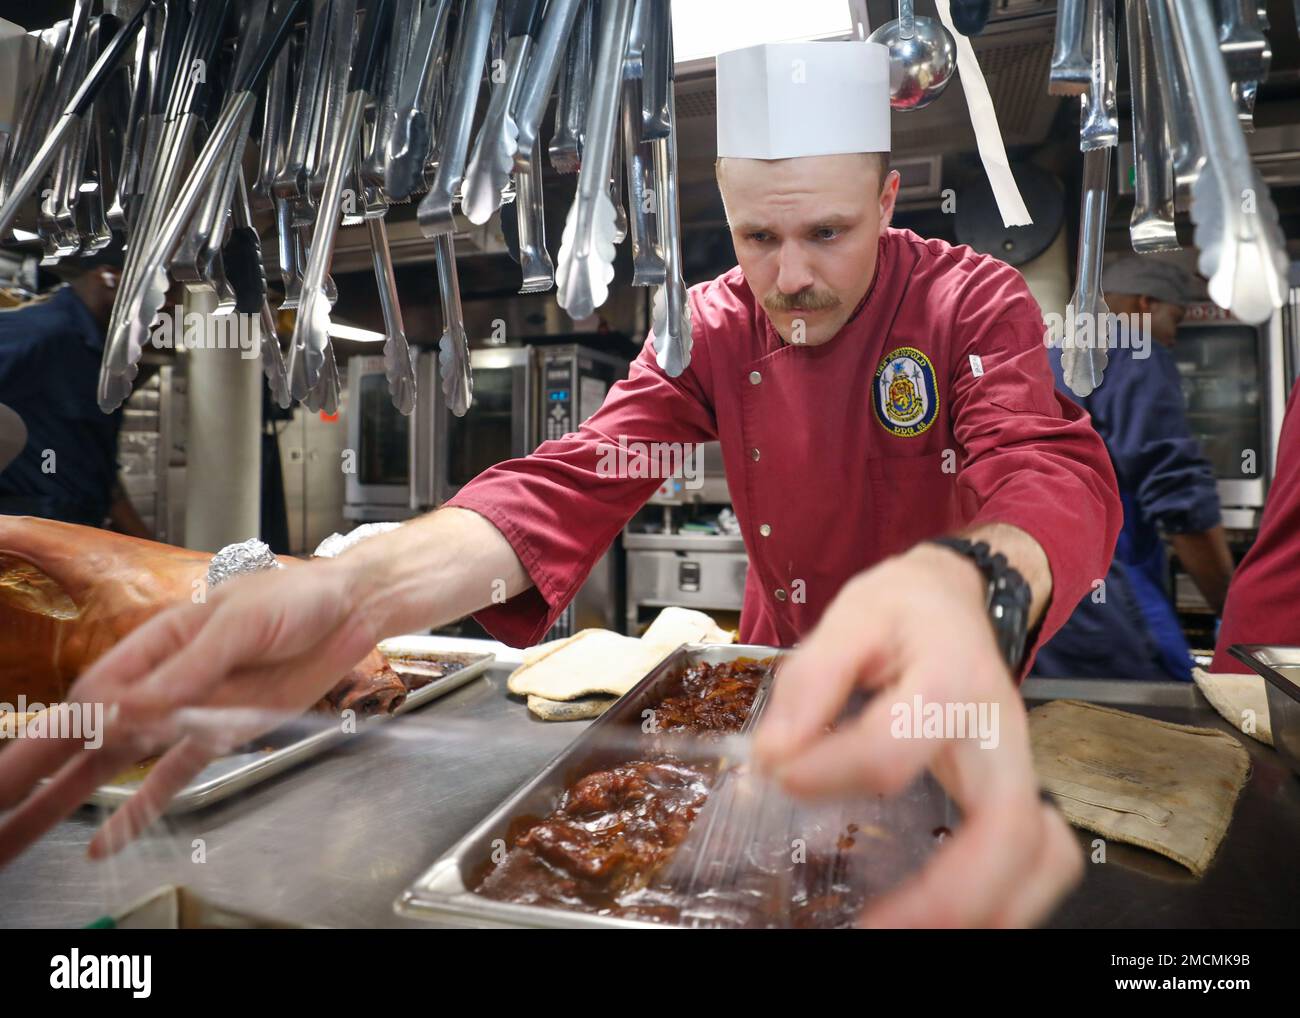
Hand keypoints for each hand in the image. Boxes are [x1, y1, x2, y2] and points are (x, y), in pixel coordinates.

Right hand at [0, 558, 375, 866]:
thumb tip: (131, 708)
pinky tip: (105, 840)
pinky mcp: (219, 734)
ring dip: (67, 798)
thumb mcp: (239, 626)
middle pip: (86, 734)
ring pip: (115, 762)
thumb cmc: (295, 599)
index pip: (93, 695)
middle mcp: (162, 681)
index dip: (57, 732)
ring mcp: (188, 711)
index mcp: (155, 644)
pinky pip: (170, 777)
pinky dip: (138, 810)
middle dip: (34, 772)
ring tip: (20, 834)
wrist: (349, 609)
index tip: (24, 766)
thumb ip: (187, 670)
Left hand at [753, 543, 1081, 927]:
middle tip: (875, 925)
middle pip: (1006, 827)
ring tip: (912, 931)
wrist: (954, 599)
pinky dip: (1007, 901)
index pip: (894, 746)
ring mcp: (1019, 766)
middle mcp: (1001, 731)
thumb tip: (772, 756)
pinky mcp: (1017, 791)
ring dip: (991, 909)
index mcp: (951, 678)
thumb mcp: (848, 618)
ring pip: (1043, 857)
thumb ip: (808, 684)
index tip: (778, 774)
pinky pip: (1039, 861)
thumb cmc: (902, 611)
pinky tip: (947, 917)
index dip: (829, 770)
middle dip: (949, 893)